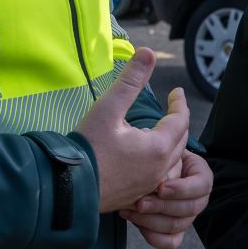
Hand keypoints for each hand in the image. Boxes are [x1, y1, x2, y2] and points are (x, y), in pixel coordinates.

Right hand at [78, 49, 189, 214]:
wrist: (67, 187)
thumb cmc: (87, 147)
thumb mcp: (108, 108)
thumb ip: (130, 80)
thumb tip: (148, 52)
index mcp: (157, 147)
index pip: (180, 120)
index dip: (179, 103)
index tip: (176, 92)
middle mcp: (159, 169)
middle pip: (180, 141)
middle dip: (178, 122)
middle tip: (172, 109)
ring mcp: (149, 186)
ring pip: (171, 161)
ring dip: (169, 143)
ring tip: (157, 130)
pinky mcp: (137, 196)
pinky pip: (158, 175)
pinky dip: (158, 161)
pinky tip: (143, 155)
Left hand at [122, 148, 212, 248]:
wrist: (137, 166)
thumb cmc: (149, 148)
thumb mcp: (157, 143)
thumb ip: (162, 147)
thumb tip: (152, 141)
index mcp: (200, 172)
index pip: (203, 184)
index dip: (182, 189)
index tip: (159, 187)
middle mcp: (198, 196)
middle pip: (192, 208)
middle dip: (163, 207)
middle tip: (140, 203)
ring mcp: (187, 215)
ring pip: (179, 226)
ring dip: (152, 220)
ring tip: (129, 210)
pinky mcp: (174, 230)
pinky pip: (170, 242)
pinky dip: (153, 236)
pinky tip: (135, 223)